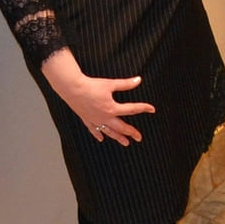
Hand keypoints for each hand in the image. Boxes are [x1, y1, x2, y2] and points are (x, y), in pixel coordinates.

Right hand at [39, 49, 154, 146]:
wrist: (72, 88)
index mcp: (112, 108)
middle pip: (121, 127)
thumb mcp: (110, 84)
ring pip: (109, 131)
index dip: (144, 108)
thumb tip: (139, 80)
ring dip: (118, 137)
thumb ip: (126, 84)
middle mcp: (105, 117)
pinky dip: (98, 134)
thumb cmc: (91, 85)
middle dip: (131, 133)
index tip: (152, 109)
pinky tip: (101, 139)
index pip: (132, 109)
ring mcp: (95, 119)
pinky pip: (93, 129)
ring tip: (126, 143)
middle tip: (139, 138)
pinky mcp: (87, 119)